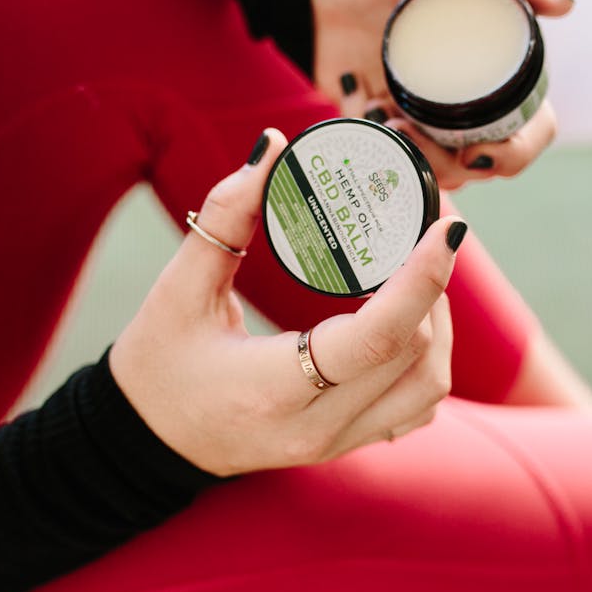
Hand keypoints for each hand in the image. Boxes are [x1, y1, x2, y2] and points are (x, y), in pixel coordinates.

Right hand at [109, 129, 466, 475]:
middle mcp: (315, 427)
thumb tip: (272, 146)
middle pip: (415, 356)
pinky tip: (410, 322)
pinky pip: (415, 409)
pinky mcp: (346, 445)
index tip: (446, 229)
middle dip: (433, 286)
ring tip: (420, 272)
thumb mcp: (177, 289)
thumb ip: (226, 216)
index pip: (377, 340)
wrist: (145, 444)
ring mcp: (336, 443)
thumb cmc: (156, 366)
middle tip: (427, 229)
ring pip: (427, 389)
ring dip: (439, 327)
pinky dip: (427, 362)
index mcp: (271, 390)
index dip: (422, 281)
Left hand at [309, 0, 573, 189]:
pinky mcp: (378, 126)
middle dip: (468, 167)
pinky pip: (391, 162)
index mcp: (491, 62)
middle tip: (432, 143)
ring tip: (395, 127)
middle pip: (491, 160)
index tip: (488, 149)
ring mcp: (420, 116)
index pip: (533, 123)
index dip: (523, 147)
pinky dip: (386, 155)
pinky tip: (371, 120)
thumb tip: (564, 5)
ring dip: (427, 165)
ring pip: (444, 171)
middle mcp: (463, 98)